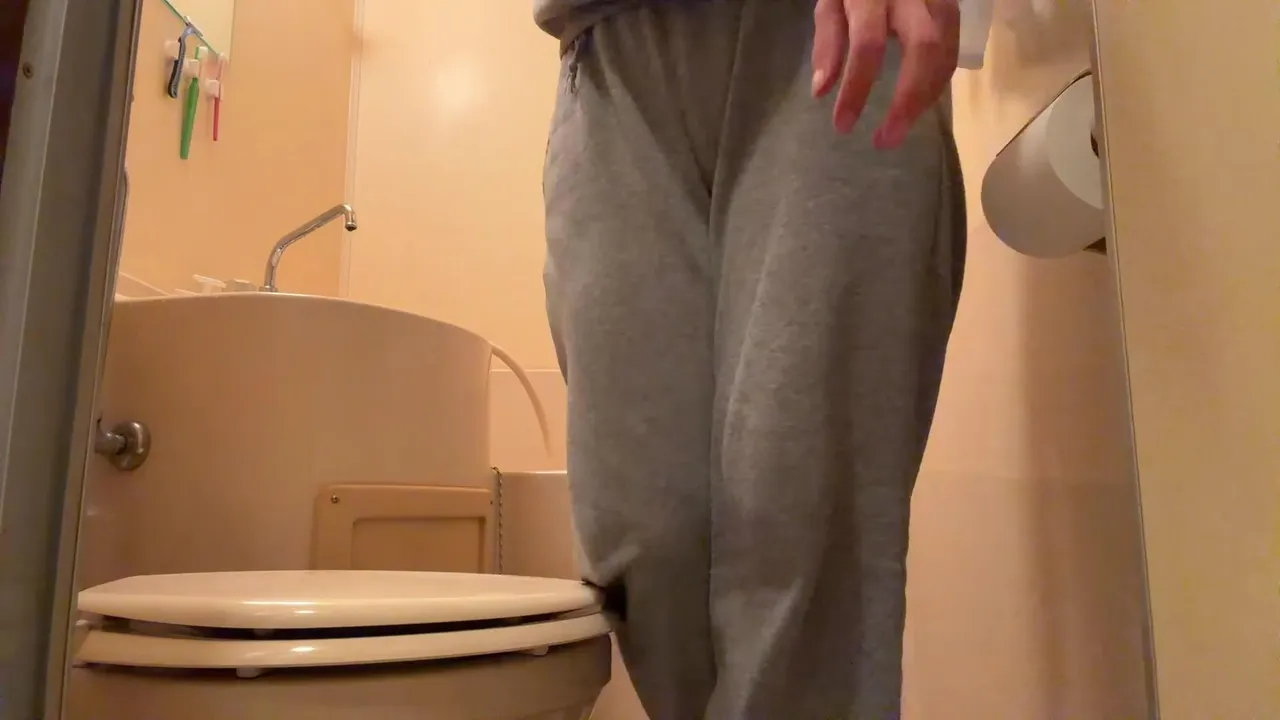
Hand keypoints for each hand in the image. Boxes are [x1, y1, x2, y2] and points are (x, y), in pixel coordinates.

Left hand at [811, 0, 959, 147]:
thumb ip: (828, 40)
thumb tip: (822, 91)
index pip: (867, 44)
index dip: (856, 88)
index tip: (842, 126)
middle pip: (923, 48)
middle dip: (907, 101)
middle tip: (886, 140)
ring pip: (948, 48)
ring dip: (928, 95)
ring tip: (901, 126)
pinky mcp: (953, 4)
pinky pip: (954, 47)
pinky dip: (939, 80)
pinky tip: (920, 101)